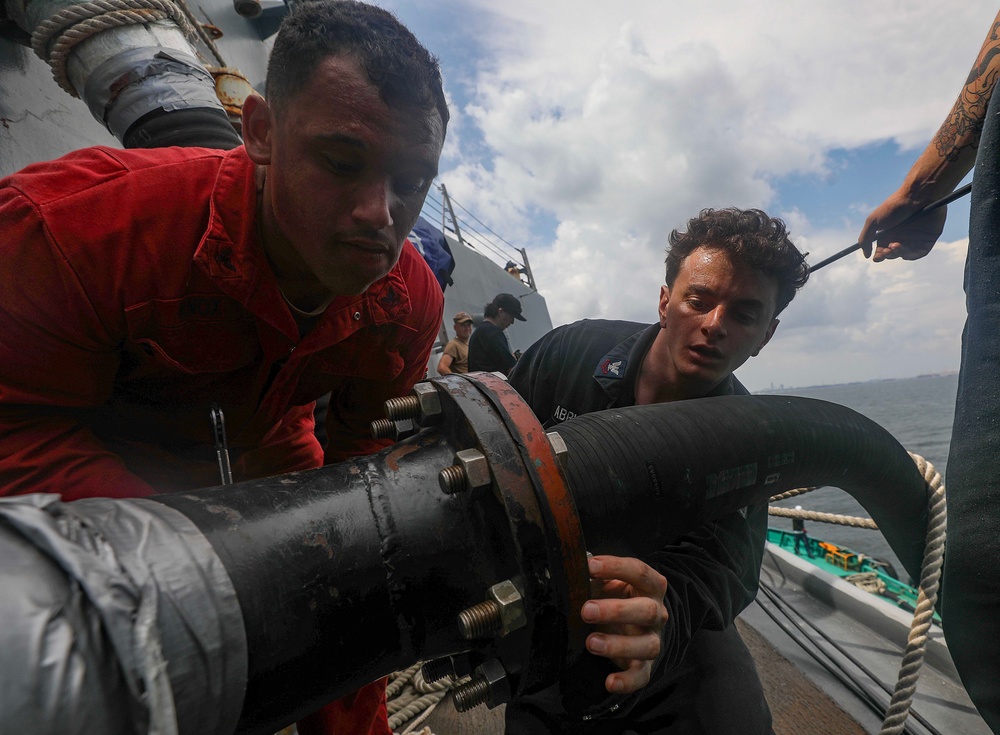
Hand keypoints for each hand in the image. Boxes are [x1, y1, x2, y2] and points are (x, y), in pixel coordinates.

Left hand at [581, 555, 668, 693]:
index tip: (590, 567)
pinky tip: (609, 681)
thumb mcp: (607, 583)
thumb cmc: (616, 598)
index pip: (640, 572)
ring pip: (647, 645)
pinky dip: (627, 681)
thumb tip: (573, 567)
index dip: (616, 567)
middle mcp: (656, 613)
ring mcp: (652, 640)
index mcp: (649, 587)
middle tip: (586, 610)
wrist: (630, 626)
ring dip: (618, 645)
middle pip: (647, 610)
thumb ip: (594, 576)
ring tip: (591, 642)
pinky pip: (641, 676)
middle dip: (616, 610)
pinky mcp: (645, 666)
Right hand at [858, 190, 946, 261]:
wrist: (917, 196)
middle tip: (888, 248)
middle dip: (889, 254)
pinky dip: (913, 255)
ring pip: (905, 254)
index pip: (882, 250)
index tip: (877, 257)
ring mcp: (914, 238)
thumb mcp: (873, 221)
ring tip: (897, 244)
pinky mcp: (927, 239)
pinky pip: (920, 253)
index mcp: (888, 234)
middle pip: (893, 254)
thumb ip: (865, 238)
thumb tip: (866, 255)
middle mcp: (901, 237)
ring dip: (899, 253)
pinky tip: (908, 249)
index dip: (879, 256)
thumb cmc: (894, 207)